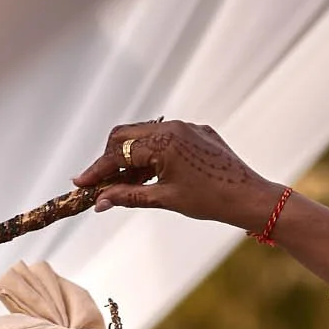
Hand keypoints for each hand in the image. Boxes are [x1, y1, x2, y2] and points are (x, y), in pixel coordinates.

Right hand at [73, 120, 277, 231]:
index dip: (97, 169)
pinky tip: (150, 176)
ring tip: (124, 185)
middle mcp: (173, 127)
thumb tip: (99, 201)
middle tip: (100, 184)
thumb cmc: (209, 200)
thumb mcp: (165, 198)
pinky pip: (165, 137)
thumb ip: (128, 196)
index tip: (80, 183)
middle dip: (110, 159)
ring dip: (130, 158)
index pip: (119, 151)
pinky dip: (151, 154)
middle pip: (126, 135)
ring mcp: (186, 127)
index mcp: (164, 141)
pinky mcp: (197, 132)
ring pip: (144, 136)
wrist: (248, 197)